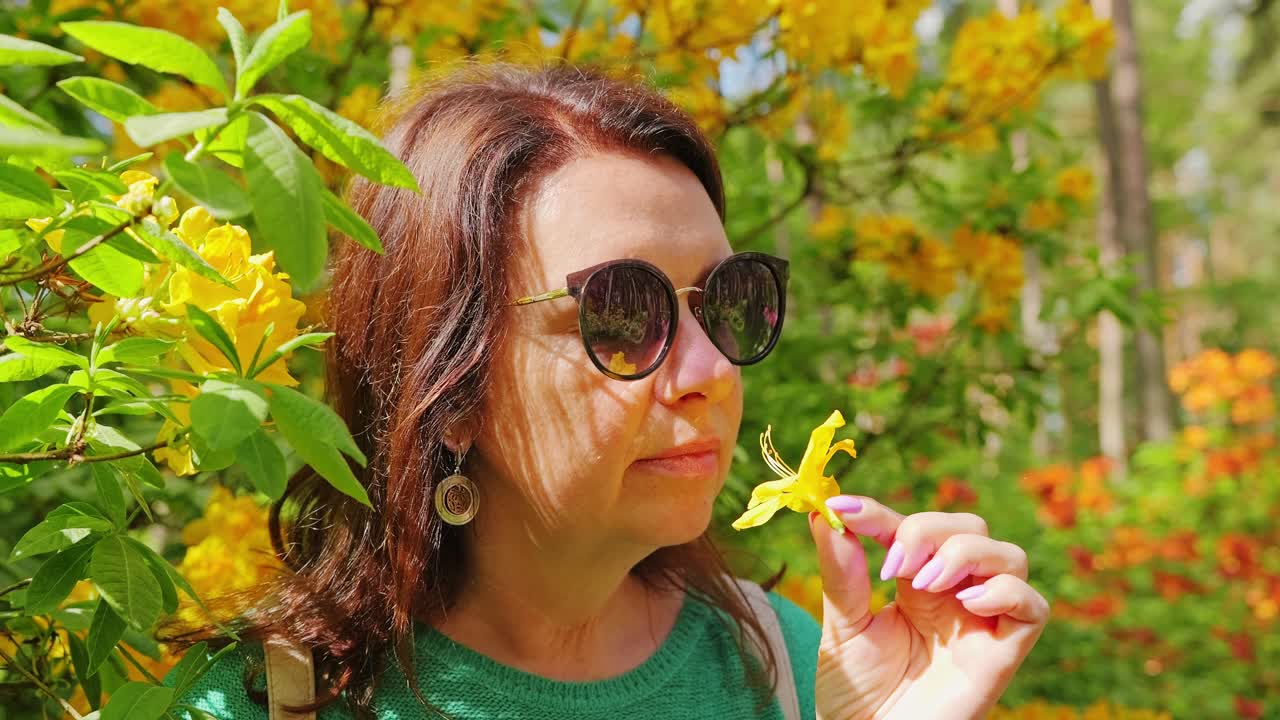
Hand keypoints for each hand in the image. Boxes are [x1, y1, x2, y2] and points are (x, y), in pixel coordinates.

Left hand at [809, 496, 1049, 719]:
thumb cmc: (855, 694)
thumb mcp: (842, 626)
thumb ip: (840, 572)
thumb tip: (822, 513)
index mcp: (916, 584)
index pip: (913, 527)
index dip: (880, 512)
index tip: (840, 509)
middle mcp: (956, 597)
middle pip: (970, 528)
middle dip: (929, 530)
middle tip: (893, 563)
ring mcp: (982, 625)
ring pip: (1010, 556)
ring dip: (966, 553)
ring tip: (925, 582)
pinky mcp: (1002, 656)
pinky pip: (1033, 608)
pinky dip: (1007, 590)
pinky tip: (966, 602)